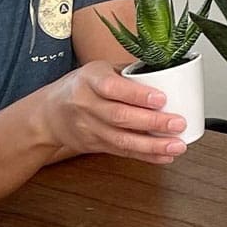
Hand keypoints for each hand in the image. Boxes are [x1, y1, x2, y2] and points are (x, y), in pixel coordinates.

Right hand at [40, 60, 185, 163]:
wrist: (48, 113)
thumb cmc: (82, 86)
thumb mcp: (100, 70)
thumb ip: (129, 73)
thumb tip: (168, 74)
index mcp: (90, 79)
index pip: (112, 87)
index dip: (137, 95)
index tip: (162, 98)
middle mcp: (86, 103)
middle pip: (120, 116)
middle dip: (152, 122)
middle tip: (177, 123)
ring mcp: (88, 127)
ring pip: (121, 139)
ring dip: (152, 145)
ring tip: (176, 146)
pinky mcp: (93, 145)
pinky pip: (122, 151)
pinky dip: (145, 155)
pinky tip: (164, 156)